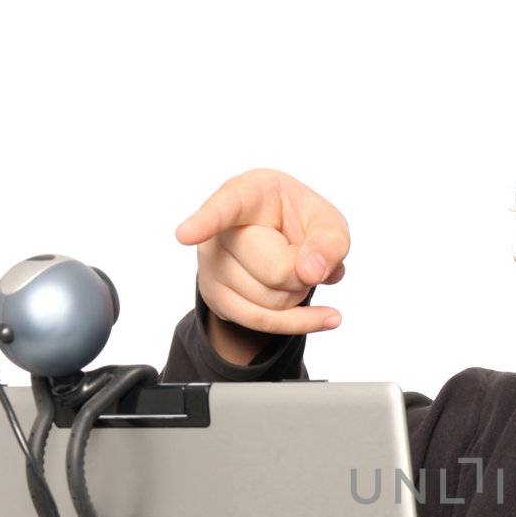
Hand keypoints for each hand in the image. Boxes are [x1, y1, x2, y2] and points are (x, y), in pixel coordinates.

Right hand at [175, 167, 348, 335]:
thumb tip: (310, 272)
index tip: (185, 235)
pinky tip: (326, 317)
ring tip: (292, 269)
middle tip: (304, 255)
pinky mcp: (216, 298)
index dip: (206, 222)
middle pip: (275, 270)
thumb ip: (330, 241)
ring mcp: (211, 266)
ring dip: (298, 294)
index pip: (224, 208)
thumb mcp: (328, 223)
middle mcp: (219, 230)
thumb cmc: (302, 224)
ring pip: (270, 302)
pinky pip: (262, 322)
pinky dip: (299, 321)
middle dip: (304, 273)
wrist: (282, 243)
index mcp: (247, 194)